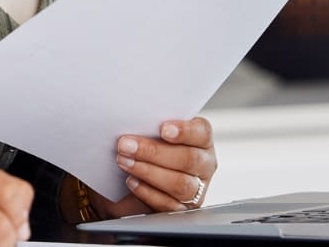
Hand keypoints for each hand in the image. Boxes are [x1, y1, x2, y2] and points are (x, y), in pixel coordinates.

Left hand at [93, 116, 217, 216]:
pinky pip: (168, 205)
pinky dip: (147, 192)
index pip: (202, 132)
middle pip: (188, 159)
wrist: (133, 178)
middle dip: (154, 152)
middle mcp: (204, 164)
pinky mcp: (182, 209)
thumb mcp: (151, 131)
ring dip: (148, 172)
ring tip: (124, 162)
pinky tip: (131, 181)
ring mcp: (196, 189)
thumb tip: (131, 117)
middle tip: (126, 144)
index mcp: (201, 140)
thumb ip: (150, 124)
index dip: (185, 131)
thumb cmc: (148, 146)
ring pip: (180, 184)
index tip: (163, 129)